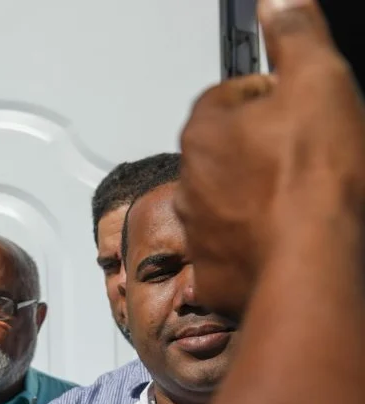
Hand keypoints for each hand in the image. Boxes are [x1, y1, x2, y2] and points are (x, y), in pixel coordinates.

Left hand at [175, 0, 364, 316]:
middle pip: (229, 150)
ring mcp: (199, 229)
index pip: (232, 95)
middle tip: (310, 156)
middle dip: (264, 149)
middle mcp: (189, 180)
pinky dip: (258, 242)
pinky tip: (290, 236)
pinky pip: (234, 248)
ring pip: (229, 199)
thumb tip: (278, 3)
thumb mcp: (318, 81)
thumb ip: (295, 34)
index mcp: (204, 130)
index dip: (276, 96)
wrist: (312, 263)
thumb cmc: (313, 180)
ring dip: (260, 195)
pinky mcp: (215, 272)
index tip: (304, 106)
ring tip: (304, 198)